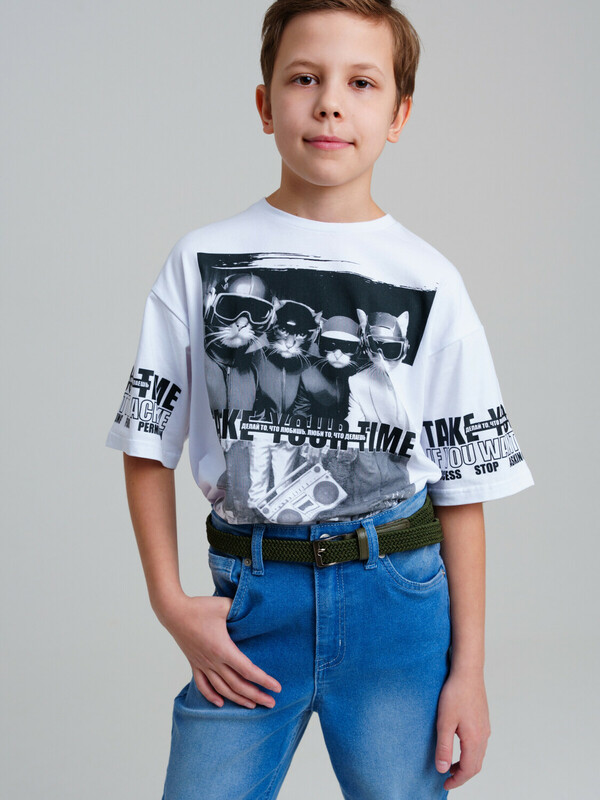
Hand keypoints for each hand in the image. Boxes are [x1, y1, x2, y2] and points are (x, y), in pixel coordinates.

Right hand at [161, 594, 281, 708]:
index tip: (276, 687)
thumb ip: (240, 608)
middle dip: (256, 696)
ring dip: (238, 699)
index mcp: (223, 649)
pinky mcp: (194, 663)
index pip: (247, 670)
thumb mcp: (224, 605)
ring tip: (252, 705)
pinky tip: (219, 703)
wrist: (173, 612)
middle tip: (272, 703)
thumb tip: (253, 608)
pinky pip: (202, 685)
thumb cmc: (199, 607)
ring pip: (222, 689)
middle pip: (237, 685)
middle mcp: (213, 661)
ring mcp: (202, 664)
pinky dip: (211, 696)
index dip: (263, 680)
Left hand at [435, 669, 490, 789]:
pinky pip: (480, 744)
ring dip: (466, 764)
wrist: (468, 672)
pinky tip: (460, 745)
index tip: (445, 784)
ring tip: (451, 764)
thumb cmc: (455, 693)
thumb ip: (444, 747)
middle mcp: (483, 736)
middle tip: (448, 778)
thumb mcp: (444, 722)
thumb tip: (443, 769)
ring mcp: (485, 728)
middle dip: (462, 775)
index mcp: (474, 739)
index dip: (457, 780)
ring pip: (479, 755)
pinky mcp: (483, 720)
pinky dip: (470, 752)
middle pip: (476, 765)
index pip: (468, 770)